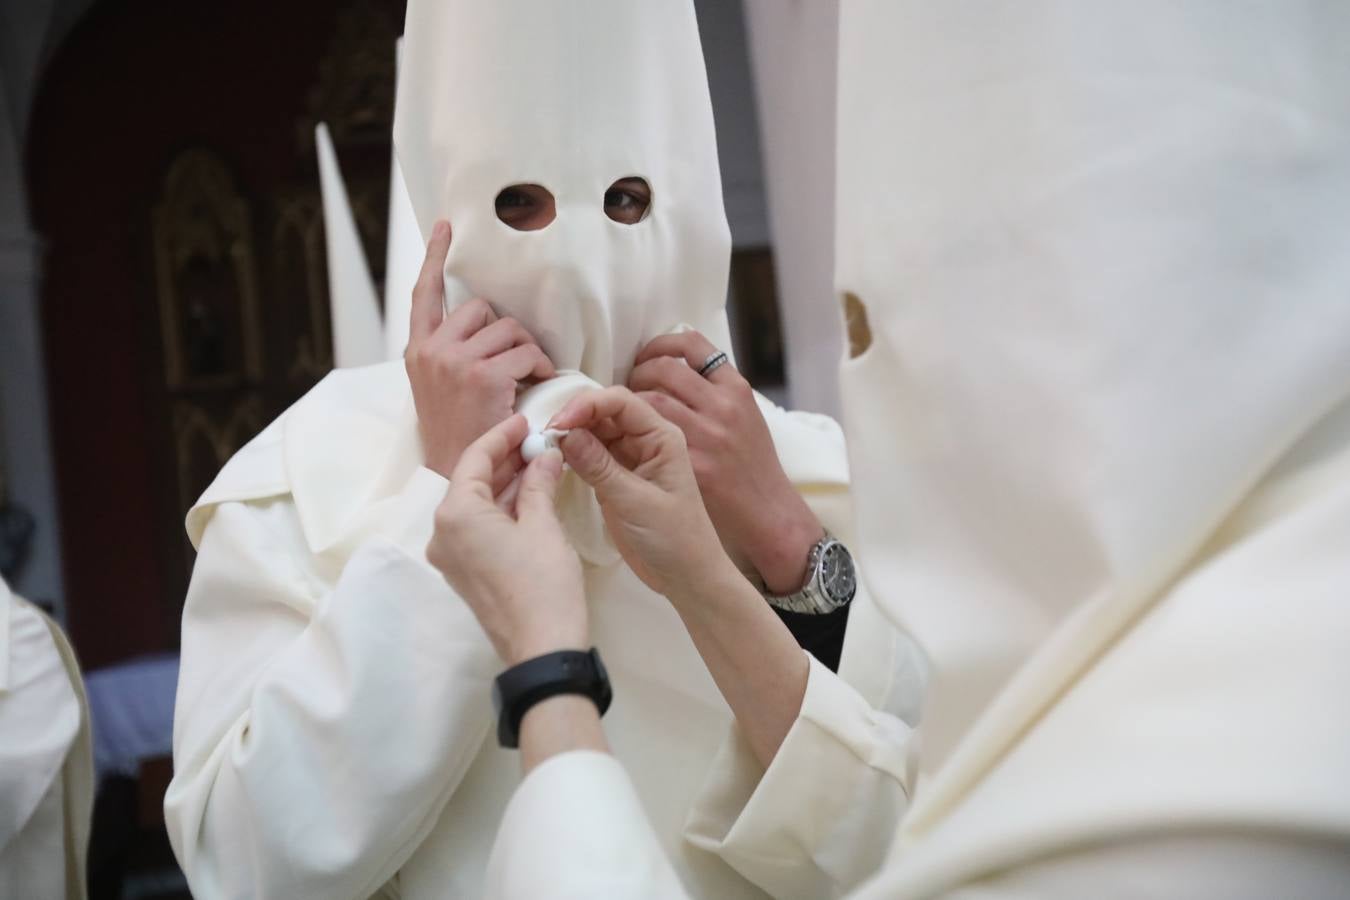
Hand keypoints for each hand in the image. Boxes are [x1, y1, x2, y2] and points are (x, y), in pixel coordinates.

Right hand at [406, 221, 555, 478]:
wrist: (457, 473)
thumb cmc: (459, 434)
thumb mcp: (440, 387)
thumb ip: (453, 353)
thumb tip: (487, 324)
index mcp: (418, 350)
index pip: (424, 293)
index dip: (434, 257)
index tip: (445, 226)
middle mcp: (431, 350)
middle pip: (482, 309)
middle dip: (505, 331)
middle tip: (512, 363)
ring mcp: (455, 361)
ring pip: (509, 329)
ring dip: (526, 351)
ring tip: (525, 378)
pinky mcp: (482, 375)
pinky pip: (524, 353)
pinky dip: (538, 366)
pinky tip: (536, 385)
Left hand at [426, 415, 586, 665]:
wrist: (542, 648)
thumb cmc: (543, 584)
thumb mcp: (543, 525)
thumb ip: (538, 483)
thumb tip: (544, 455)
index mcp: (455, 515)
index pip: (474, 459)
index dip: (501, 436)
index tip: (525, 420)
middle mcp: (442, 533)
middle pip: (471, 481)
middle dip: (505, 460)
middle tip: (537, 441)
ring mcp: (451, 556)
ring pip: (476, 505)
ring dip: (506, 484)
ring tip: (539, 462)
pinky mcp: (465, 572)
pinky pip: (479, 528)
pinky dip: (502, 509)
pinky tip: (530, 495)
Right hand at [549, 386, 739, 604]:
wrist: (686, 575)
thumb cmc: (672, 538)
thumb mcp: (633, 501)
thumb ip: (599, 466)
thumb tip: (565, 433)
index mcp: (661, 436)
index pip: (620, 402)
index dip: (586, 405)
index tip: (557, 424)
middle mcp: (646, 440)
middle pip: (604, 412)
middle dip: (574, 417)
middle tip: (544, 437)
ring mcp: (630, 458)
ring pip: (595, 431)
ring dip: (571, 434)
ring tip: (544, 447)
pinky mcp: (616, 477)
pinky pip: (591, 454)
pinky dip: (573, 453)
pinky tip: (555, 459)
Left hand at [628, 332, 822, 592]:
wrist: (767, 511)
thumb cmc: (753, 465)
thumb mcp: (746, 415)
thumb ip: (715, 391)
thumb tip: (677, 367)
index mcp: (735, 389)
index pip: (691, 345)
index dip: (660, 345)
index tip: (646, 356)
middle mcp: (722, 406)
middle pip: (663, 368)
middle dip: (638, 372)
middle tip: (629, 387)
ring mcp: (706, 435)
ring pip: (651, 399)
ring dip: (630, 401)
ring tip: (625, 412)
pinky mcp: (691, 464)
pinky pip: (648, 436)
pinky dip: (629, 431)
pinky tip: (625, 437)